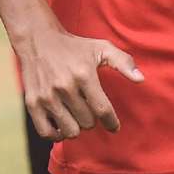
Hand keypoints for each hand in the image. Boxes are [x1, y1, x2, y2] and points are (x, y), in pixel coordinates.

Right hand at [15, 24, 144, 140]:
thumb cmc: (73, 46)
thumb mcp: (101, 48)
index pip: (103, 110)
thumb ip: (123, 62)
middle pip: (87, 123)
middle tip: (89, 110)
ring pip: (70, 131)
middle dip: (92, 119)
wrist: (37, 39)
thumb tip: (141, 79)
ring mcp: (46, 96)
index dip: (111, 122)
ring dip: (76, 127)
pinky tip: (61, 125)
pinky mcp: (32, 103)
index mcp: (83, 75)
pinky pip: (46, 133)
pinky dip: (56, 134)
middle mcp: (64, 87)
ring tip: (76, 116)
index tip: (114, 126)